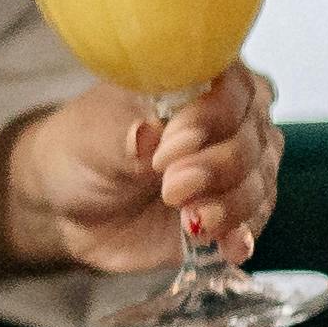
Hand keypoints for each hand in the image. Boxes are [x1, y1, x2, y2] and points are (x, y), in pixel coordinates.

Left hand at [0, 69, 280, 274]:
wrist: (68, 204)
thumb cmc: (83, 149)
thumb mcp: (94, 135)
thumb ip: (127, 134)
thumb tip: (148, 133)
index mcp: (201, 80)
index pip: (234, 88)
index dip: (210, 118)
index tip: (168, 148)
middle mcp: (230, 120)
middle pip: (253, 139)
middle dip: (216, 167)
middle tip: (172, 187)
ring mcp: (235, 168)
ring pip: (259, 183)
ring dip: (229, 205)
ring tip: (190, 220)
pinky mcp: (231, 214)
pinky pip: (255, 222)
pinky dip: (242, 235)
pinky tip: (227, 246)